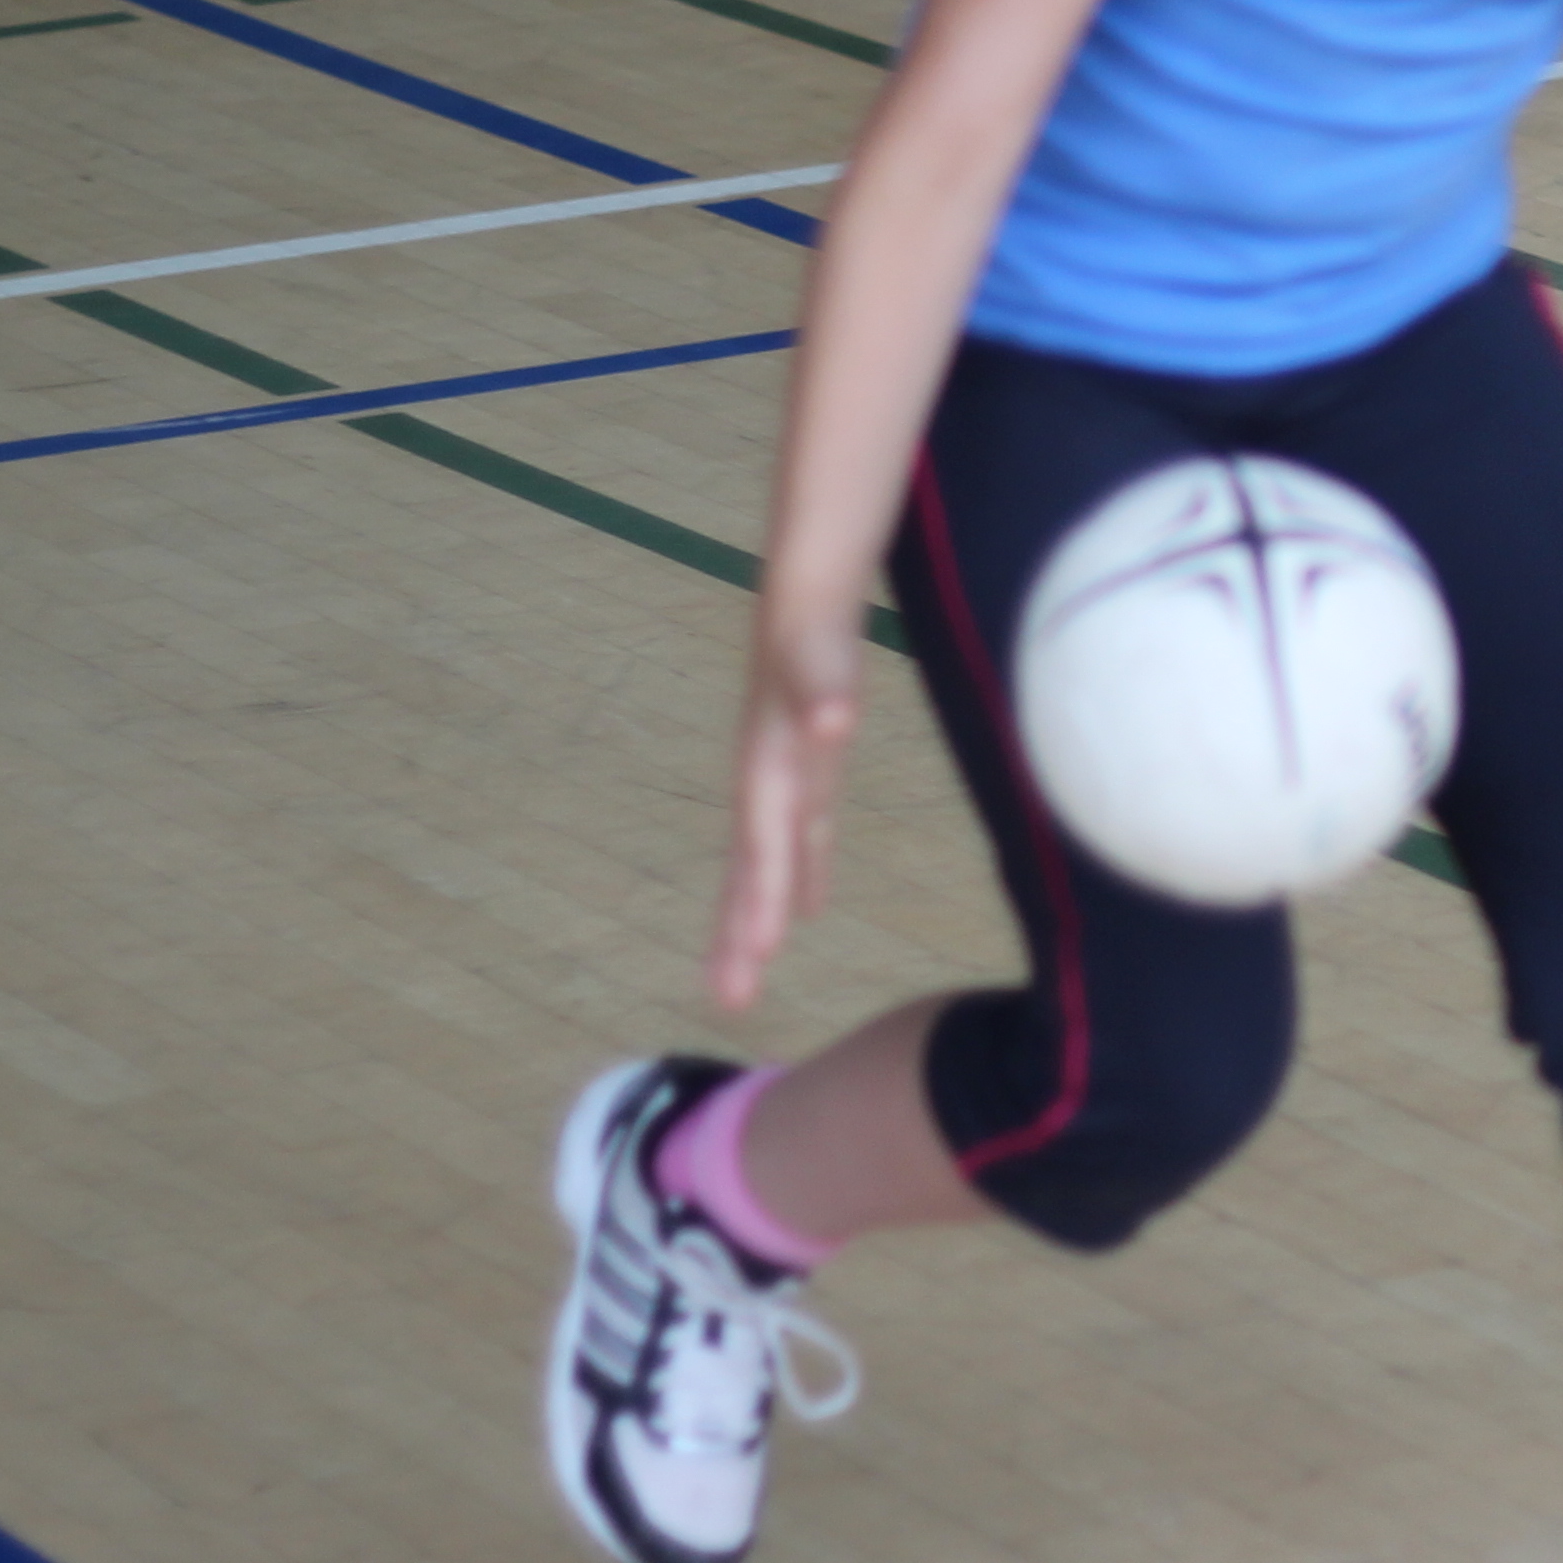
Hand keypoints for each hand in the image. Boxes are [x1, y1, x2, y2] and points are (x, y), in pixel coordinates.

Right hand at [711, 595, 864, 1010]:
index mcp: (773, 752)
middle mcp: (772, 764)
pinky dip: (803, 862)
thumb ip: (823, 679)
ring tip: (746, 970)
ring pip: (772, 847)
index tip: (756, 956)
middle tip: (728, 1001)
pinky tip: (807, 899)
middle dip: (739, 926)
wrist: (812, 561)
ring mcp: (786, 759)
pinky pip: (802, 820)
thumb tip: (833, 726)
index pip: (765, 837)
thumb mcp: (818, 636)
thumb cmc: (816, 602)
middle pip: (754, 856)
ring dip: (760, 906)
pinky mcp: (807, 748)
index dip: (760, 894)